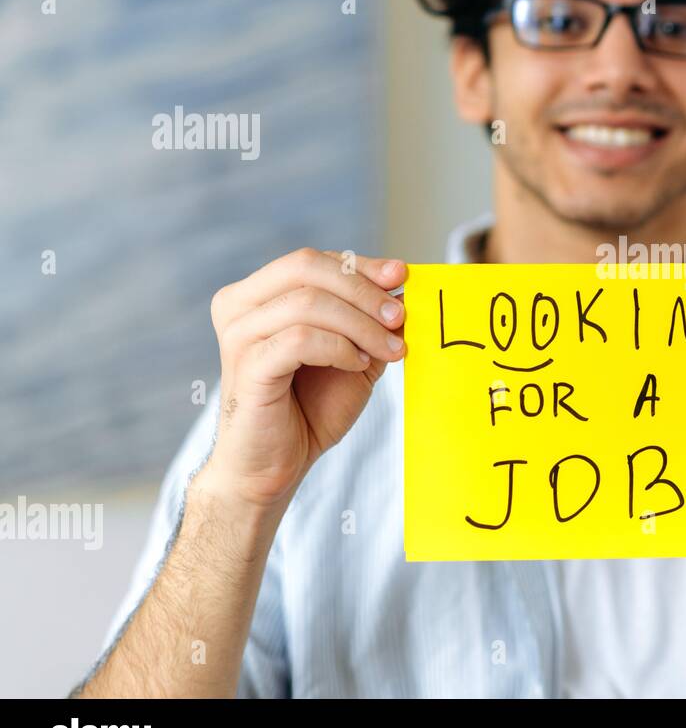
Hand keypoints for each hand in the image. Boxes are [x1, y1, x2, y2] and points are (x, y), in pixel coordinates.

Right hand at [205, 248, 407, 510]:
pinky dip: (339, 347)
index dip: (362, 266)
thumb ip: (371, 321)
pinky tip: (356, 365)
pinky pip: (301, 338)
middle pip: (307, 267)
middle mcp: (239, 305)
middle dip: (363, 289)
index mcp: (257, 294)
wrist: (276, 465)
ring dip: (360, 324)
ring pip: (309, 302)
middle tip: (400, 317)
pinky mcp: (247, 365)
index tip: (402, 277)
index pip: (314, 261)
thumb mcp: (352, 354)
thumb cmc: (310, 409)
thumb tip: (404, 287)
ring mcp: (238, 334)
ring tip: (388, 350)